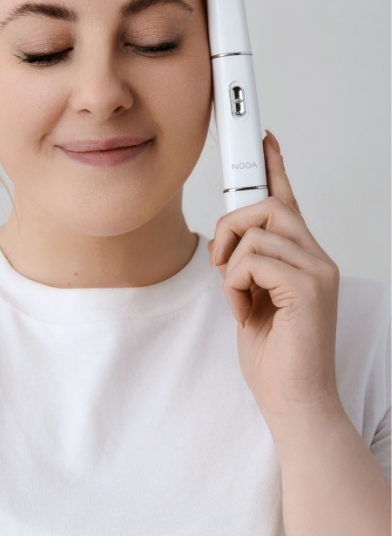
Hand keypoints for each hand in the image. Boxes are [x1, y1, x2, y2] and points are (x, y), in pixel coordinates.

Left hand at [208, 131, 342, 427]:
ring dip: (229, 266)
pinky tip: (245, 311)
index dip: (274, 168)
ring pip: (255, 234)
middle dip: (230, 225)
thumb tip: (230, 240)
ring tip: (238, 298)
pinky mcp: (308, 289)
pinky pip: (252, 262)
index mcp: (303, 258)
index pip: (290, 202)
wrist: (293, 397)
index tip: (262, 138)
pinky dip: (234, 286)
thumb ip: (248, 264)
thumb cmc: (273, 353)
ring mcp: (317, 272)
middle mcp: (317, 259)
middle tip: (217, 260)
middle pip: (267, 206)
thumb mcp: (251, 297)